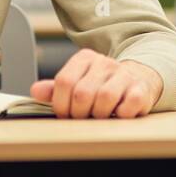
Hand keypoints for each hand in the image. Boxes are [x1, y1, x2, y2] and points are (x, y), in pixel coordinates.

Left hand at [30, 49, 162, 118]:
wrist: (137, 80)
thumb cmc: (102, 86)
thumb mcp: (77, 83)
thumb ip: (56, 89)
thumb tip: (35, 91)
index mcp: (85, 59)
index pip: (64, 81)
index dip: (61, 104)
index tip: (65, 114)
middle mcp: (104, 63)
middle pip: (82, 93)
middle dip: (79, 113)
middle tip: (83, 117)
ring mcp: (124, 74)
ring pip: (104, 98)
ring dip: (99, 114)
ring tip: (100, 115)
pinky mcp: (140, 88)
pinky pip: (127, 105)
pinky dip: (120, 114)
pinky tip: (118, 114)